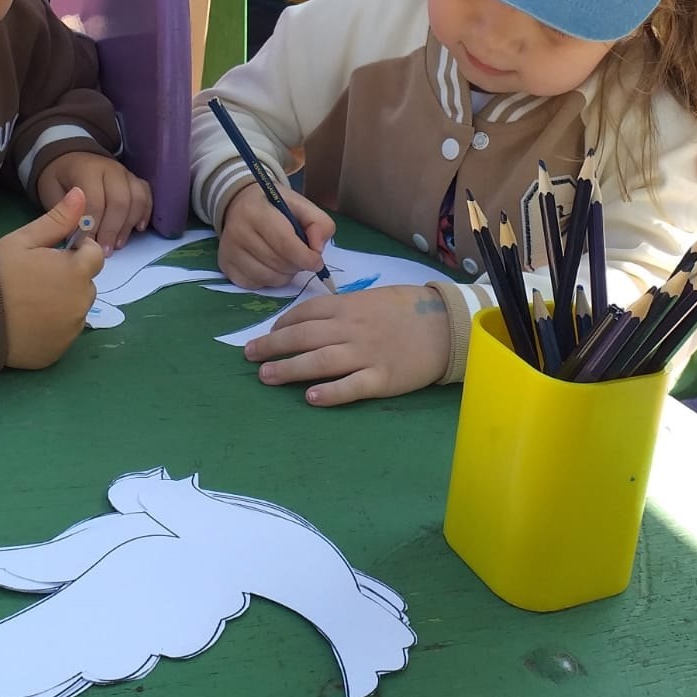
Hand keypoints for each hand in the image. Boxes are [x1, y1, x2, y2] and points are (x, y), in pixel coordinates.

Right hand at [0, 187, 104, 368]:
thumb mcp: (24, 240)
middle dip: (70, 278)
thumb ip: (58, 219)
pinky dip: (52, 328)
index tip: (52, 255)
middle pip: (87, 284)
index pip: (95, 255)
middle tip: (36, 278)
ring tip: (30, 301)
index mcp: (76, 272)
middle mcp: (80, 304)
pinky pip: (63, 334)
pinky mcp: (57, 353)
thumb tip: (82, 193)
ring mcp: (70, 331)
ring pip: (76, 310)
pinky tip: (28, 322)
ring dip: (64, 303)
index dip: (76, 251)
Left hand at [36, 153, 151, 251]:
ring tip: (118, 244)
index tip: (85, 246)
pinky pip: (146, 195)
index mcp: (86, 169)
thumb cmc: (59, 181)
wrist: (70, 160)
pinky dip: (145, 213)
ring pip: (136, 199)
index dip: (92, 226)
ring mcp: (125, 173)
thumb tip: (76, 239)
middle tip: (104, 251)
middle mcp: (110, 168)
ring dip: (128, 225)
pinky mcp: (135, 180)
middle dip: (112, 229)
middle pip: (119, 201)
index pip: (95, 200)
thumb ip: (64, 214)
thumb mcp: (52, 194)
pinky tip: (138, 229)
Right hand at [218, 181, 334, 288]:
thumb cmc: (275, 206)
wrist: (240, 204)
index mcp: (258, 212)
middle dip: (297, 265)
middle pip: (278, 264)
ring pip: (268, 278)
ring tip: (285, 259)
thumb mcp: (301, 205)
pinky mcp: (226, 266)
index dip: (306, 258)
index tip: (317, 261)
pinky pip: (256, 285)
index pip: (285, 244)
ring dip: (285, 274)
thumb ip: (319, 223)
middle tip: (300, 255)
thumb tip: (317, 249)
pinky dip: (269, 280)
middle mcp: (238, 232)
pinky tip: (270, 265)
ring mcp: (229, 251)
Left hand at [243, 285, 450, 405]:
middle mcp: (351, 328)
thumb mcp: (372, 298)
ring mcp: (366, 354)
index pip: (305, 313)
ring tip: (266, 376)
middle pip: (303, 337)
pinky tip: (311, 398)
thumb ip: (343, 308)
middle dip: (272, 346)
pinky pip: (352, 386)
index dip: (282, 324)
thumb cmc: (408, 310)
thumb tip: (312, 318)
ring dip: (289, 369)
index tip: (268, 334)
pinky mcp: (383, 378)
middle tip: (249, 356)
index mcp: (349, 306)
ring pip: (319, 361)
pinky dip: (330, 392)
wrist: (447, 325)